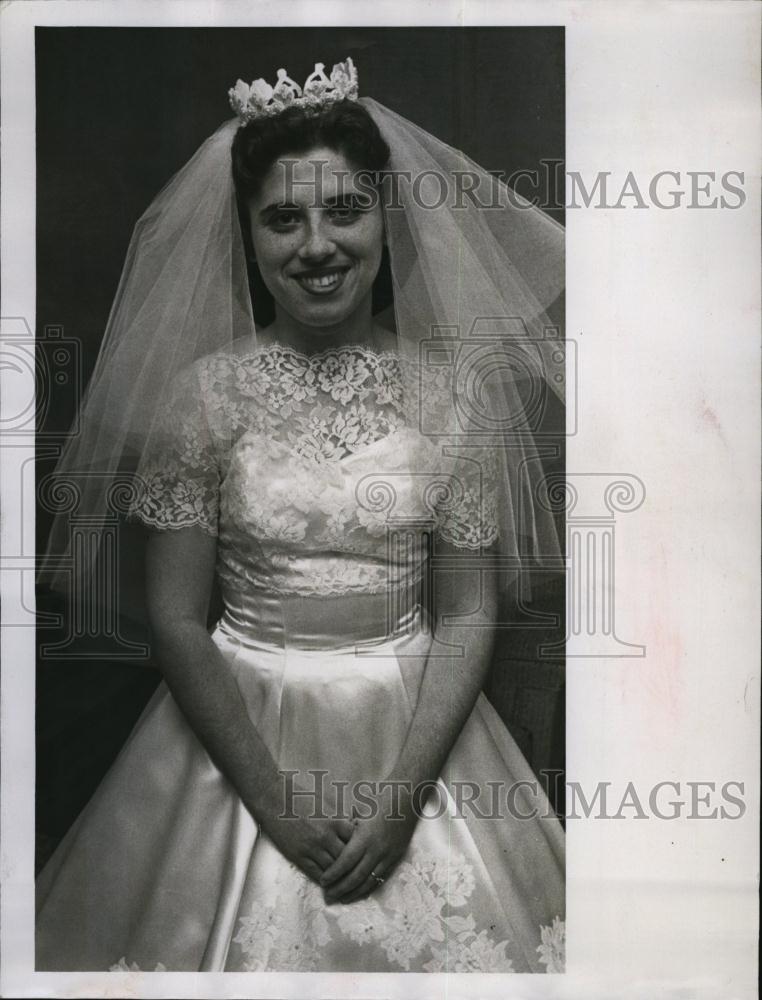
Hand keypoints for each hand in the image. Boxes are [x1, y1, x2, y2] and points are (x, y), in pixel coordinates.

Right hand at [258, 789, 354, 885]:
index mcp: (335, 821)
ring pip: (332, 869)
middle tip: (355, 872)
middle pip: (346, 858)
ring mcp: (312, 847)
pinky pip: (315, 873)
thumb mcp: (327, 803)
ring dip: (338, 876)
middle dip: (351, 865)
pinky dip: (324, 879)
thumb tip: (354, 826)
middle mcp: (326, 836)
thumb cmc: (302, 797)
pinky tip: (327, 881)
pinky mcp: (298, 855)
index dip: (359, 848)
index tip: (361, 853)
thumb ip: (341, 817)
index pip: (355, 842)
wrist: (276, 799)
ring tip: (343, 881)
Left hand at [319, 788, 418, 904]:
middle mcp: (377, 850)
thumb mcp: (359, 811)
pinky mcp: (396, 858)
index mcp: (366, 837)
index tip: (322, 881)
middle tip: (328, 895)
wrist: (406, 799)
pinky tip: (360, 893)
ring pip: (369, 881)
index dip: (334, 873)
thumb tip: (332, 840)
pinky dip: (369, 888)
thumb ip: (346, 828)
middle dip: (341, 888)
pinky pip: (381, 878)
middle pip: (356, 876)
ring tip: (341, 898)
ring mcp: (388, 856)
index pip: (346, 861)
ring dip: (354, 892)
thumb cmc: (378, 801)